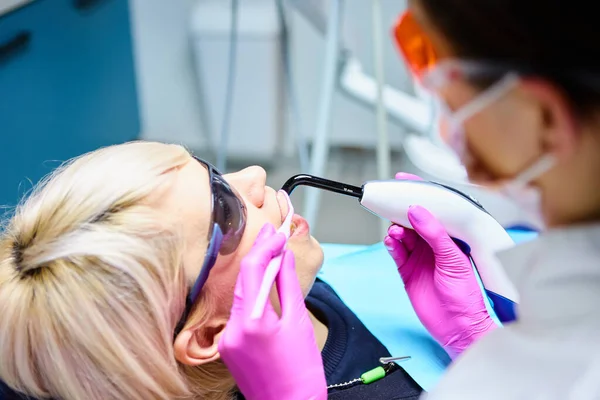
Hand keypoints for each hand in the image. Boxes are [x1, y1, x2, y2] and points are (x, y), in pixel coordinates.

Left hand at [218, 224, 326, 399]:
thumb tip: (285, 257)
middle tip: (273, 234)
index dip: (265, 246)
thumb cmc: (300, 372)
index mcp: (252, 322)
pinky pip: (239, 311)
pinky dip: (252, 293)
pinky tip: (264, 283)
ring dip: (256, 272)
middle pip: (243, 279)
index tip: (278, 233)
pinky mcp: (229, 346)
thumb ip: (288, 285)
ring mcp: (227, 339)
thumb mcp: (298, 323)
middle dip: (259, 254)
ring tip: (272, 253)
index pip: (253, 269)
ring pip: (240, 293)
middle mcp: (232, 329)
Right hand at [384, 172, 496, 358]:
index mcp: (451, 238)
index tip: (405, 181)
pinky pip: (396, 252)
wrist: (458, 327)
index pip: (435, 210)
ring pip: (403, 235)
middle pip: (414, 220)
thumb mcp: (453, 260)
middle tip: (392, 203)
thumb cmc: (467, 297)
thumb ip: (435, 235)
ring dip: (396, 229)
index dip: (421, 194)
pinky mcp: (407, 271)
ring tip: (395, 231)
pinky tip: (390, 241)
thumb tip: (418, 212)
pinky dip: (391, 245)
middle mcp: (435, 245)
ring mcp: (420, 257)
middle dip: (402, 211)